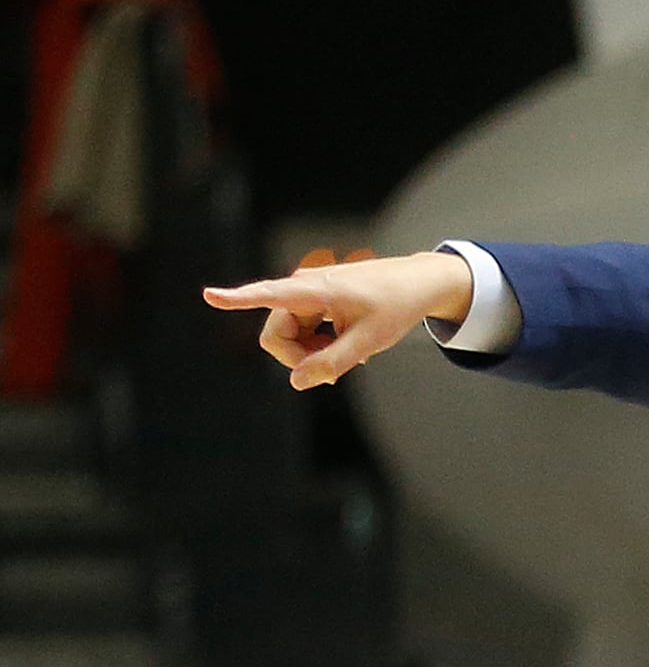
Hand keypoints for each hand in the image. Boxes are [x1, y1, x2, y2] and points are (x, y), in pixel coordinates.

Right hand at [202, 251, 473, 389]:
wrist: (420, 283)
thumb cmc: (397, 306)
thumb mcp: (369, 341)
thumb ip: (333, 363)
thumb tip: (296, 382)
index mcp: (315, 289)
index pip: (269, 294)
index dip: (237, 299)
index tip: (209, 295)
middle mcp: (304, 287)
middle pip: (276, 335)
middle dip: (299, 358)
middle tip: (337, 369)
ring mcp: (307, 294)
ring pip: (289, 337)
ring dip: (313, 352)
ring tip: (350, 353)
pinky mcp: (314, 301)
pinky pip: (302, 332)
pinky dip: (321, 344)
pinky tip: (348, 344)